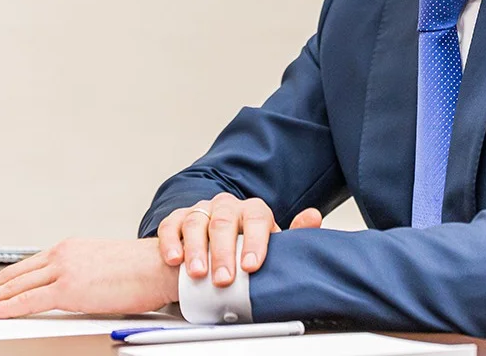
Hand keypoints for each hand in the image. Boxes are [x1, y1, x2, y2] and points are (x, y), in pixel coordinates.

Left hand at [0, 238, 178, 318]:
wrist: (162, 265)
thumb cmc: (141, 270)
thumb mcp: (102, 267)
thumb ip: (80, 275)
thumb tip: (67, 292)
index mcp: (69, 248)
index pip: (25, 266)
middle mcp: (62, 253)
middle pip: (13, 274)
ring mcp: (65, 268)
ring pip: (15, 286)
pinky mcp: (70, 286)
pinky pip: (29, 299)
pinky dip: (5, 306)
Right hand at [157, 193, 322, 287]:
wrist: (213, 248)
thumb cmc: (244, 249)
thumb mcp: (269, 245)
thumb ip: (291, 235)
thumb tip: (313, 217)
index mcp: (251, 211)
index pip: (256, 218)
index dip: (255, 242)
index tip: (251, 265)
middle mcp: (226, 207)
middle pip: (224, 223)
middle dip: (224, 253)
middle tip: (224, 279)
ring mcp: (200, 211)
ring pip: (197, 222)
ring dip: (197, 250)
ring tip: (198, 273)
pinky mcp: (177, 220)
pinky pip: (171, 226)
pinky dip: (171, 243)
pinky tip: (175, 259)